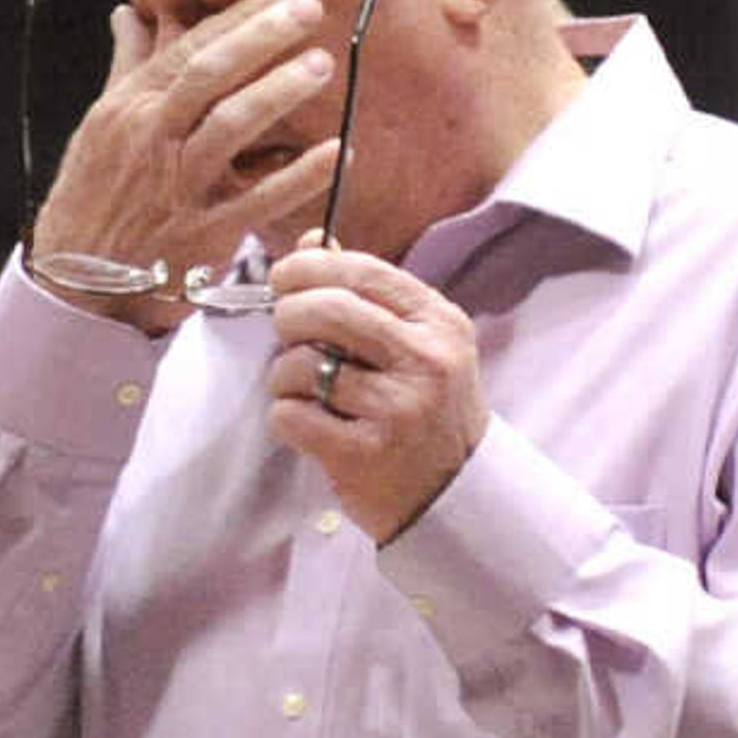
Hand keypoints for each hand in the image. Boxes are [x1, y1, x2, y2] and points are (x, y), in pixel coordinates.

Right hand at [29, 0, 342, 333]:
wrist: (79, 285)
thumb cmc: (92, 200)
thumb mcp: (99, 127)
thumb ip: (127, 66)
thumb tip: (129, 13)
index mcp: (129, 109)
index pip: (187, 48)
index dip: (240, 17)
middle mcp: (152, 140)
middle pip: (209, 74)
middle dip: (262, 36)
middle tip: (309, 9)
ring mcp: (179, 187)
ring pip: (232, 126)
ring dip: (280, 92)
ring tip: (321, 66)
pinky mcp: (206, 232)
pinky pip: (261, 198)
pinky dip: (302, 175)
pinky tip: (339, 152)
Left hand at [264, 242, 486, 539]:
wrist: (454, 495)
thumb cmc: (426, 411)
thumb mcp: (418, 345)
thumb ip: (368, 294)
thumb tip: (315, 242)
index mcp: (439, 323)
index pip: (362, 273)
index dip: (308, 267)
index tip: (283, 277)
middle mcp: (426, 361)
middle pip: (326, 310)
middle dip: (288, 315)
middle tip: (287, 332)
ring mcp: (398, 409)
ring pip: (300, 364)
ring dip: (284, 376)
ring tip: (305, 392)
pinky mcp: (364, 453)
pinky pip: (290, 415)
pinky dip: (284, 418)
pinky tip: (307, 426)